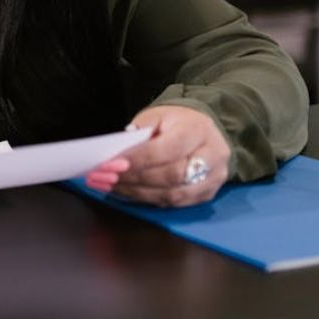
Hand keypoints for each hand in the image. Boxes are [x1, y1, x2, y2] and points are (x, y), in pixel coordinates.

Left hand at [84, 105, 230, 206]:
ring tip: (111, 186)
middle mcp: (212, 155)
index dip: (137, 160)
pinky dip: (147, 199)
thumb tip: (119, 152)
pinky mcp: (207, 195)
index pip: (165, 149)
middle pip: (171, 175)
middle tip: (105, 177)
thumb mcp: (158, 115)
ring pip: (173, 194)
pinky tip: (127, 192)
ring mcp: (213, 178)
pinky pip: (174, 203)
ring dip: (138, 192)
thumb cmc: (177, 123)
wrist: (205, 132)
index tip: (110, 164)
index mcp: (198, 130)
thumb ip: (140, 131)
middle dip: (135, 178)